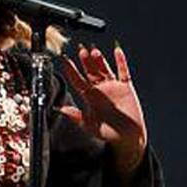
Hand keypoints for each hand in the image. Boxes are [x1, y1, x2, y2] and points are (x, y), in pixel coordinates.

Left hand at [59, 42, 147, 178]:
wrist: (127, 138)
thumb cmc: (107, 133)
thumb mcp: (88, 125)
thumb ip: (75, 115)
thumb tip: (59, 109)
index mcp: (89, 97)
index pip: (77, 80)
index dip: (70, 70)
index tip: (64, 59)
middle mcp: (99, 89)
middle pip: (90, 71)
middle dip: (85, 61)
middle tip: (80, 48)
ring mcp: (113, 86)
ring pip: (104, 69)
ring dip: (99, 60)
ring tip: (93, 50)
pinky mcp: (126, 87)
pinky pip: (123, 71)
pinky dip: (120, 61)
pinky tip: (117, 51)